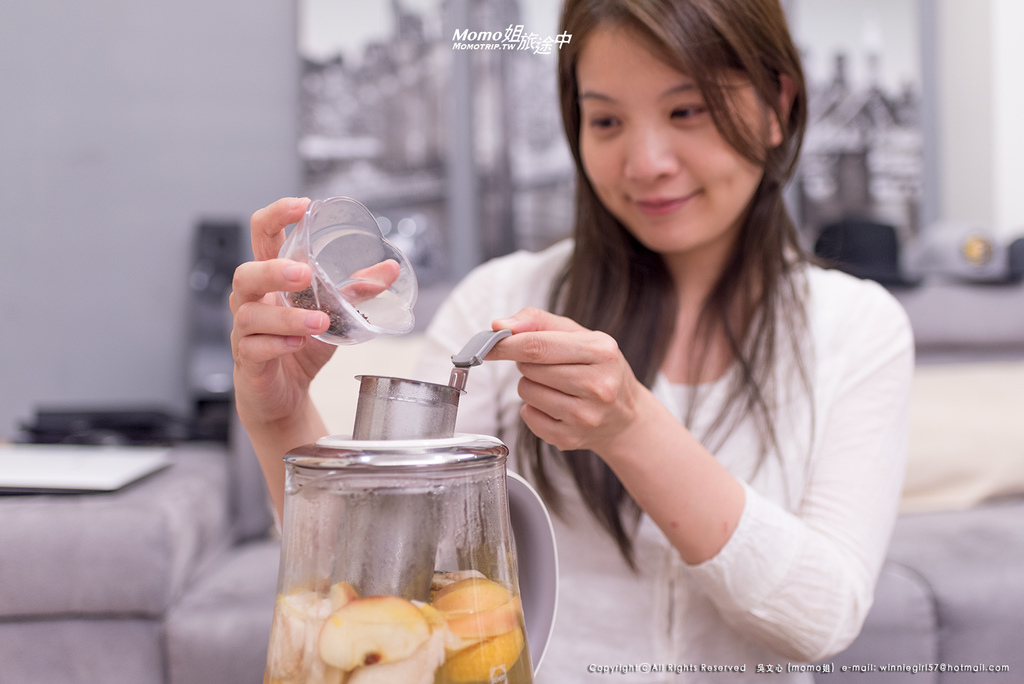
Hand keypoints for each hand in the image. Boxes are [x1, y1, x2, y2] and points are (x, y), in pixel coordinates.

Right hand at [230, 197, 334, 427]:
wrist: (283, 395)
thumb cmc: (300, 346)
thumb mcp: (333, 315)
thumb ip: (356, 291)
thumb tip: (388, 270)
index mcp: (270, 279)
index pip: (262, 236)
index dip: (277, 216)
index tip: (302, 206)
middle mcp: (252, 300)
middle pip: (245, 274)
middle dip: (273, 270)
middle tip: (304, 273)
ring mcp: (244, 331)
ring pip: (250, 314)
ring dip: (287, 316)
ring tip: (319, 320)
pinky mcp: (248, 360)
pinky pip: (254, 348)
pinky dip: (277, 344)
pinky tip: (298, 344)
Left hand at [485, 307, 647, 454]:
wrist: (624, 415)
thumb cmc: (598, 368)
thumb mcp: (579, 335)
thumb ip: (538, 322)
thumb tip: (500, 325)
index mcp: (602, 351)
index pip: (538, 346)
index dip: (506, 344)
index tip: (489, 343)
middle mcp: (598, 385)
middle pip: (529, 368)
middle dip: (526, 363)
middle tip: (546, 365)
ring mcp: (585, 416)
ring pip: (526, 392)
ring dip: (530, 385)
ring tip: (556, 386)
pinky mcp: (570, 438)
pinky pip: (528, 416)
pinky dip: (533, 408)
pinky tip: (556, 406)